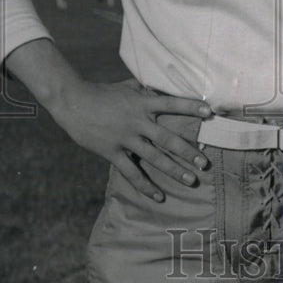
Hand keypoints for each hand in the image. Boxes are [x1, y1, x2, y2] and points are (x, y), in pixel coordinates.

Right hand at [50, 77, 211, 201]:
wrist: (72, 102)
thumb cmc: (102, 92)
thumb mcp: (127, 86)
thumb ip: (145, 90)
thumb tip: (161, 89)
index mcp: (142, 103)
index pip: (171, 103)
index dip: (189, 106)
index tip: (209, 111)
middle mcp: (137, 121)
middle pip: (167, 138)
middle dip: (188, 151)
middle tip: (204, 163)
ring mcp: (125, 138)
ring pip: (154, 157)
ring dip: (174, 170)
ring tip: (191, 181)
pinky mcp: (112, 152)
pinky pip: (131, 172)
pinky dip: (145, 186)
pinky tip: (159, 196)